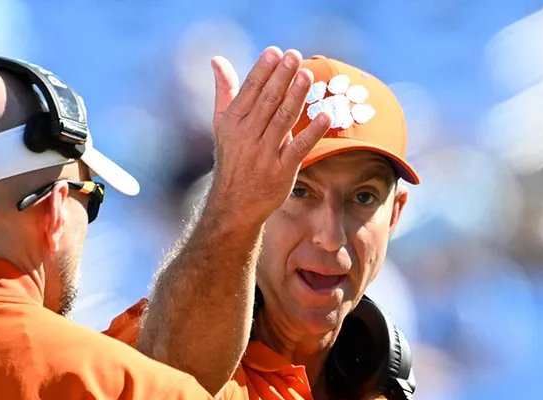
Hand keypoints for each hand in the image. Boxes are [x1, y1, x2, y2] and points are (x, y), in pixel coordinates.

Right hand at [205, 47, 330, 227]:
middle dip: (281, 78)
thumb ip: (225, 91)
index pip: (250, 91)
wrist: (234, 204)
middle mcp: (247, 137)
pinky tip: (325, 115)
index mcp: (233, 122)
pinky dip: (312, 132)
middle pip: (267, 102)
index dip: (263, 71)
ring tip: (307, 76)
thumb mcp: (222, 125)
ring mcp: (265, 155)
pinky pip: (299, 148)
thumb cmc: (232, 158)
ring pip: (282, 120)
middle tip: (294, 56)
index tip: (275, 52)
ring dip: (296, 97)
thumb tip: (217, 59)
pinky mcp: (282, 171)